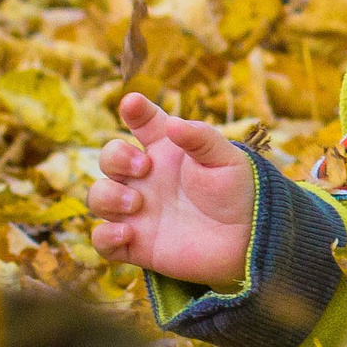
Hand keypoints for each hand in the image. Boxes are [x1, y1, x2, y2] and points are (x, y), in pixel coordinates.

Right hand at [85, 93, 256, 289]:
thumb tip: (173, 123)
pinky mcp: (135, 243)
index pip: (143, 123)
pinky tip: (127, 233)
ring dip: (107, 196)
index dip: (135, 110)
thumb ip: (200, 138)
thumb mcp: (225, 160)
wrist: (248, 238)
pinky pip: (102, 240)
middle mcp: (145, 178)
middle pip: (110, 158)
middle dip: (116, 157)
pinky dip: (105, 236)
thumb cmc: (236, 193)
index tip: (133, 103)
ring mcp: (137, 210)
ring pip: (98, 196)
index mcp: (167, 151)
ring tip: (137, 203)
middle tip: (144, 167)